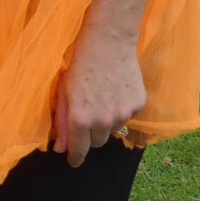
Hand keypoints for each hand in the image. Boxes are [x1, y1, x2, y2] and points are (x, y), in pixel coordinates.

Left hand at [52, 25, 144, 164]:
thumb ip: (61, 123)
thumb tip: (60, 149)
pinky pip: (128, 116)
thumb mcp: (63, 92)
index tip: (73, 160)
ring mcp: (123, 114)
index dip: (75, 158)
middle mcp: (103, 122)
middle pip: (97, 143)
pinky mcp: (138, 105)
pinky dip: (121, 108)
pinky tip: (116, 88)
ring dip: (107, 120)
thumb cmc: (80, 63)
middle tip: (87, 113)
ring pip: (113, 129)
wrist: (108, 40)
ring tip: (102, 95)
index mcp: (80, 119)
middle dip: (90, 134)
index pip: (79, 151)